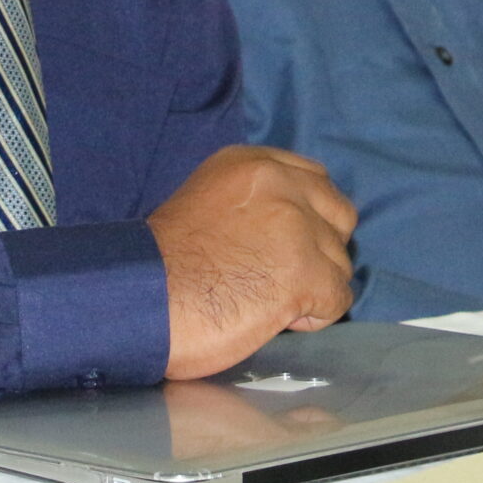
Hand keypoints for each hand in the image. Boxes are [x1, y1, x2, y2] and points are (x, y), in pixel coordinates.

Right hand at [149, 146, 356, 379]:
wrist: (142, 299)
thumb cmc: (163, 265)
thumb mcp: (208, 202)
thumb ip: (253, 202)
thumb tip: (292, 228)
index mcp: (252, 164)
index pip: (314, 179)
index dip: (309, 218)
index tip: (285, 245)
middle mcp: (280, 184)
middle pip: (339, 215)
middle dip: (321, 248)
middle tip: (284, 275)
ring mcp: (296, 226)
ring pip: (339, 262)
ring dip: (313, 287)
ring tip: (266, 300)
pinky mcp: (304, 272)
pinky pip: (339, 298)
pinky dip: (315, 316)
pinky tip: (277, 317)